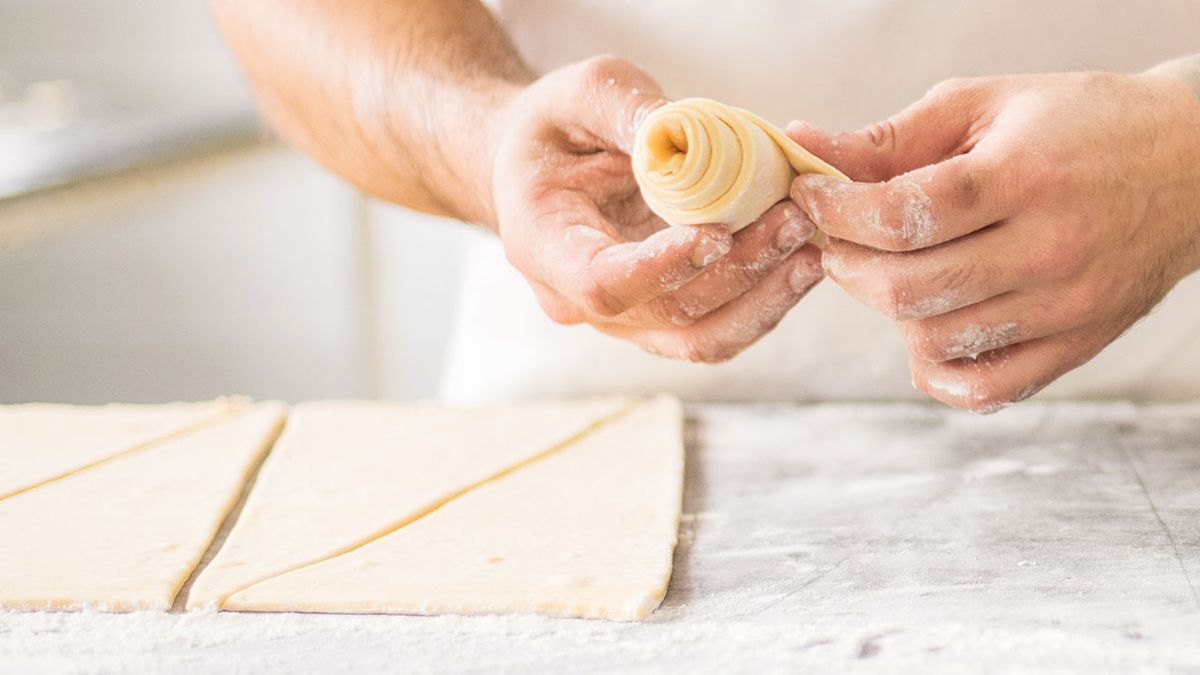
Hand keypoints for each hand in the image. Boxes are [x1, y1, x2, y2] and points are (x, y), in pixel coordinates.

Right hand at [487, 56, 823, 362]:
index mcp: (543, 245)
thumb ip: (627, 109)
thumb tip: (687, 133)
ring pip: (701, 338)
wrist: (539, 168)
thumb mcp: (580, 93)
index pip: (602, 282)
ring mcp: (623, 318)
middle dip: (741, 271)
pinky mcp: (661, 317)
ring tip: (812, 248)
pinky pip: (718, 328)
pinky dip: (764, 300)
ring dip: (765, 299)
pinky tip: (800, 259)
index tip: (716, 235)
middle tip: (797, 219)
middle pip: (669, 313)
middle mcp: (578, 299)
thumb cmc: (554, 127)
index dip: (661, 268)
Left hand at [788, 71, 1199, 411]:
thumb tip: (807, 147)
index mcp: (1023, 178)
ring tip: (890, 268)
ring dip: (887, 308)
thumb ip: (891, 137)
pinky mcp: (1075, 347)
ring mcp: (1064, 308)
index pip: (901, 217)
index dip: (835, 210)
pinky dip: (936, 366)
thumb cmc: (1078, 125)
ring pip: (932, 340)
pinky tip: (929, 323)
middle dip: (846, 264)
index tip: (810, 195)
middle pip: (905, 289)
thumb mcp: (985, 105)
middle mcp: (1048, 251)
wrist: (1192, 167)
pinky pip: (980, 388)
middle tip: (838, 238)